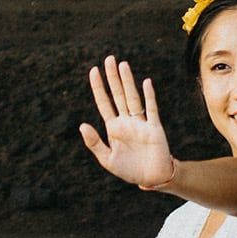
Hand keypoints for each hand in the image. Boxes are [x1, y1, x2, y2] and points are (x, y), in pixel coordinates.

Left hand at [78, 55, 175, 189]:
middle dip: (112, 78)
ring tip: (122, 64)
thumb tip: (82, 125)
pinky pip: (151, 109)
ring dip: (128, 82)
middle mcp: (126, 121)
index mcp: (113, 127)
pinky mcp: (154, 128)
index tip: (93, 70)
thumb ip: (94, 143)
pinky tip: (146, 83)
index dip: (98, 87)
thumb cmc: (129, 169)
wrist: (152, 178)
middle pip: (118, 94)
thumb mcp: (107, 159)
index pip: (104, 102)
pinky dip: (149, 96)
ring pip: (132, 98)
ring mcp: (141, 123)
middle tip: (108, 58)